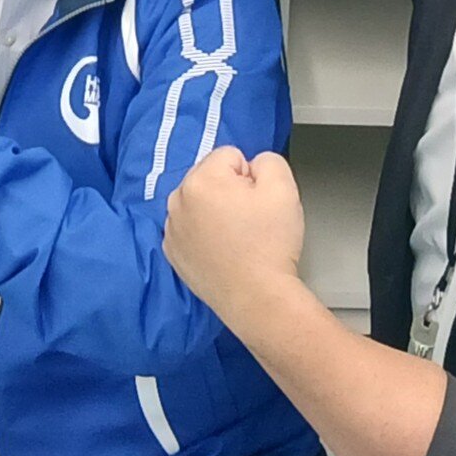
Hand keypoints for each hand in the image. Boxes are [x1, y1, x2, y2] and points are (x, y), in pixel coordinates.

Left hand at [164, 147, 307, 319]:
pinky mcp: (172, 252)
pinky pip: (191, 229)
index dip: (251, 177)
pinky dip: (204, 235)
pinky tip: (223, 251)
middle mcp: (177, 200)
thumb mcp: (283, 188)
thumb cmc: (270, 245)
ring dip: (216, 212)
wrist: (258, 298)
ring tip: (238, 238)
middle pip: (211, 178)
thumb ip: (268, 161)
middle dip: (230, 192)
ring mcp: (171, 228)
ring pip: (200, 203)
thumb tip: (252, 166)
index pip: (230, 157)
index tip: (258, 203)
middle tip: (250, 222)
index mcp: (201, 180)